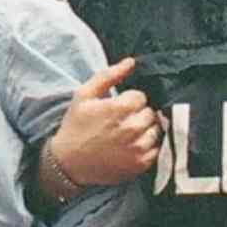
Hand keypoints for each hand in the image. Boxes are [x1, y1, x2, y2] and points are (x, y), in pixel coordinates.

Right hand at [50, 57, 158, 185]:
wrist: (69, 163)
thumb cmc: (76, 126)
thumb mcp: (84, 95)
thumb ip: (108, 75)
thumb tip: (131, 62)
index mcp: (119, 108)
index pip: (141, 97)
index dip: (129, 100)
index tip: (117, 108)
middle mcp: (132, 128)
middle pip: (150, 113)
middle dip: (138, 114)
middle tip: (121, 122)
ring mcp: (138, 148)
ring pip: (156, 130)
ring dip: (145, 130)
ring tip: (127, 134)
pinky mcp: (141, 164)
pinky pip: (157, 148)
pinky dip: (147, 146)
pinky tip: (131, 146)